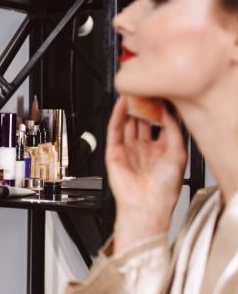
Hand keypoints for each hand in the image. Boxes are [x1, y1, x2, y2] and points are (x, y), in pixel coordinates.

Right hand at [106, 96, 186, 253]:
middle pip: (142, 120)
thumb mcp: (178, 154)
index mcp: (161, 149)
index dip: (162, 108)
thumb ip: (174, 130)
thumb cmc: (165, 189)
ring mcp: (129, 149)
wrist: (148, 206)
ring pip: (127, 122)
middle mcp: (144, 148)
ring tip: (134, 90)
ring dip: (130, 107)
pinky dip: (117, 116)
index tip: (164, 92)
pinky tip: (122, 105)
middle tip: (147, 87)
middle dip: (145, 104)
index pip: (160, 122)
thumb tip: (168, 111)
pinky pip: (114, 130)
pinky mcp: (114, 152)